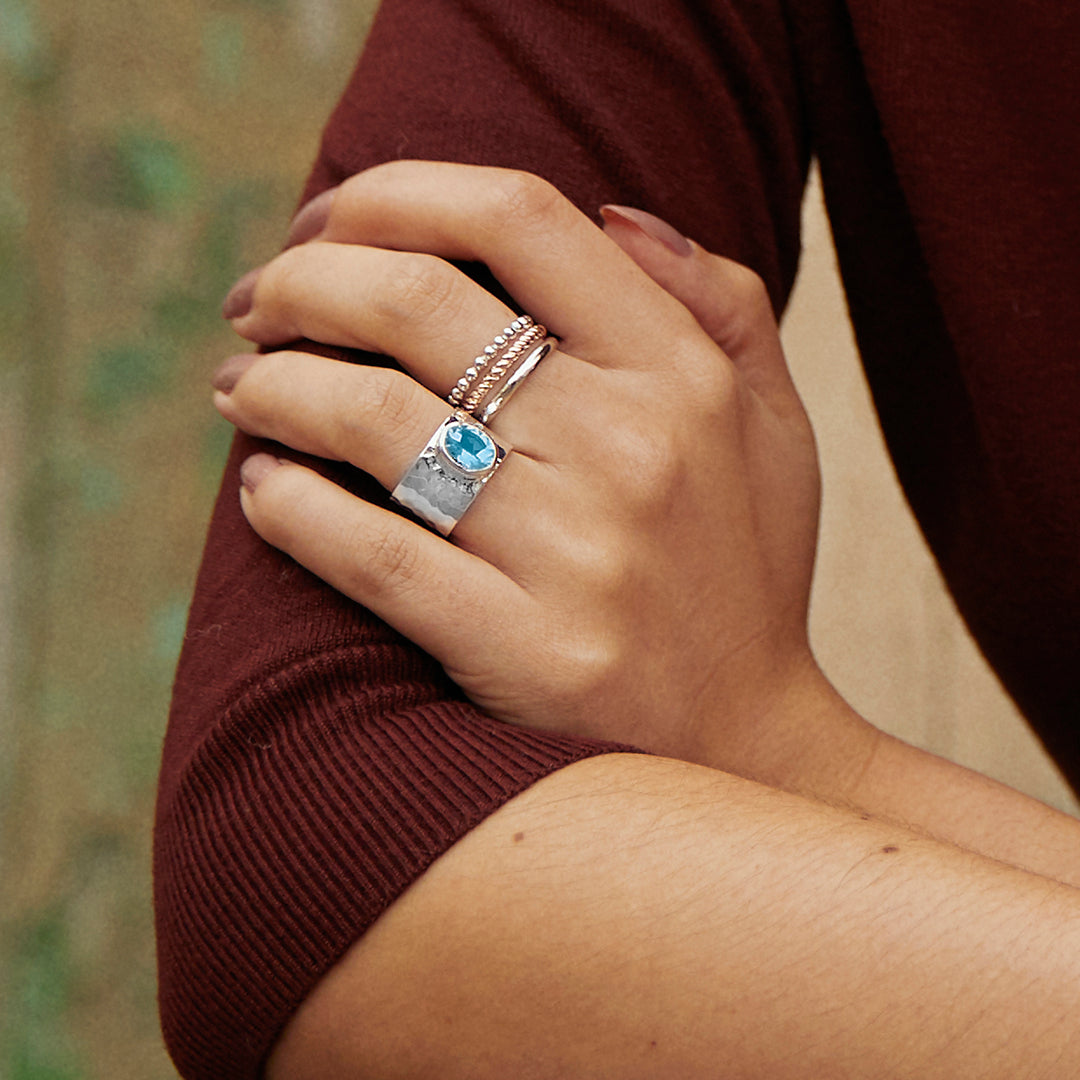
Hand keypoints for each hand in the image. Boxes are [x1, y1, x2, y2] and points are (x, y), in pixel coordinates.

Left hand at [212, 161, 822, 771]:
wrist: (744, 746)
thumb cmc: (744, 573)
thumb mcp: (775, 422)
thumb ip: (720, 299)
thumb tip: (614, 211)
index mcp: (681, 373)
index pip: (517, 217)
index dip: (395, 194)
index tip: (330, 224)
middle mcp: (629, 446)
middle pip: (417, 301)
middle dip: (300, 282)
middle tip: (257, 303)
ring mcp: (573, 553)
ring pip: (372, 419)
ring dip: (272, 385)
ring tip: (240, 386)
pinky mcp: (520, 648)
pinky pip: (369, 554)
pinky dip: (290, 508)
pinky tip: (264, 492)